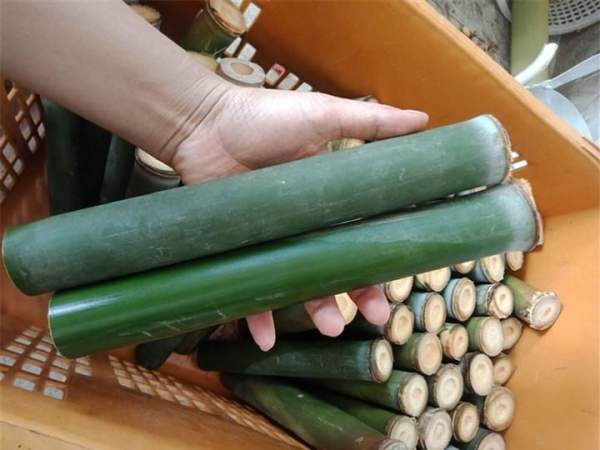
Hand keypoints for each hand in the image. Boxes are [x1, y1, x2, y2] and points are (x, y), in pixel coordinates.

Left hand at [171, 84, 428, 349]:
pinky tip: (266, 340)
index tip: (400, 281)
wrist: (203, 121)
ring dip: (315, 310)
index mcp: (328, 199)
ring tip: (330, 329)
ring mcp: (272, 240)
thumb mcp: (322, 115)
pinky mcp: (240, 250)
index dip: (381, 259)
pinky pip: (250, 289)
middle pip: (335, 266)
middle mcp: (303, 224)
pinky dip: (257, 317)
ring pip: (298, 284)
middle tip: (376, 318)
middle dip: (356, 295)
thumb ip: (370, 121)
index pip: (362, 234)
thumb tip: (423, 120)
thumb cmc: (264, 117)